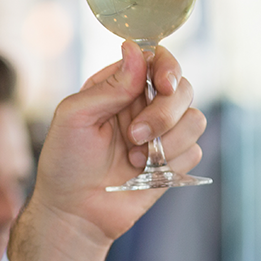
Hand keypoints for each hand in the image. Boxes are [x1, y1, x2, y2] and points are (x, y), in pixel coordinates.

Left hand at [7, 41, 206, 260]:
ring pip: (195, 119)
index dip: (167, 67)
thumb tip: (135, 48)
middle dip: (165, 113)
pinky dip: (172, 163)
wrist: (74, 212)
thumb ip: (108, 86)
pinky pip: (194, 151)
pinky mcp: (172, 161)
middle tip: (135, 136)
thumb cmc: (65, 162)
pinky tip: (144, 174)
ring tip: (134, 159)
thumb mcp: (74, 117)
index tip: (163, 85)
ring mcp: (162, 133)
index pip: (156, 59)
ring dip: (168, 141)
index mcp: (119, 87)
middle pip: (183, 88)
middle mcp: (144, 105)